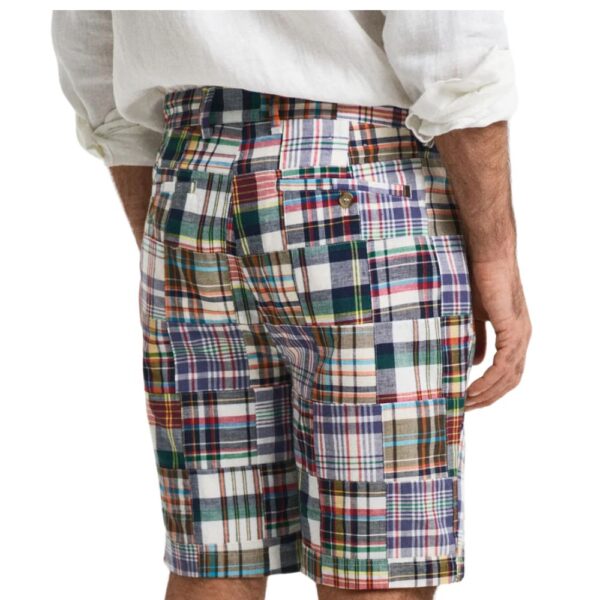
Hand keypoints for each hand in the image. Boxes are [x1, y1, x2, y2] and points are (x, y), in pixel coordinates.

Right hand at [465, 257, 531, 409]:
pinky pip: (504, 364)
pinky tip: (473, 388)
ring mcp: (520, 334)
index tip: (468, 398)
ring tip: (465, 402)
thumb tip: (472, 362)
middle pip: (511, 380)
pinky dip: (488, 380)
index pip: (507, 372)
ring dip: (487, 393)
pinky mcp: (513, 329)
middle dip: (488, 398)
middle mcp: (522, 338)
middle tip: (464, 408)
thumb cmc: (478, 280)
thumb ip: (476, 339)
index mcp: (514, 335)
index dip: (490, 389)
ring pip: (508, 376)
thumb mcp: (472, 316)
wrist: (487, 256)